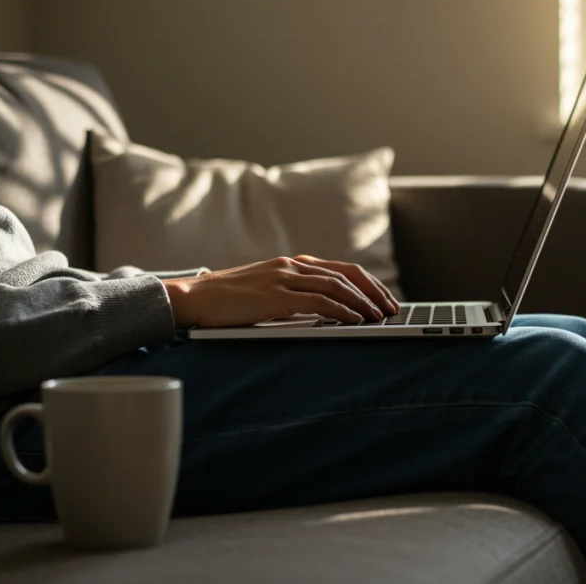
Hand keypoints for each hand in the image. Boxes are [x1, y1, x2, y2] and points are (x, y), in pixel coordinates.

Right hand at [163, 256, 399, 328]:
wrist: (193, 298)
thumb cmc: (226, 301)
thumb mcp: (265, 293)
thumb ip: (291, 296)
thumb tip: (320, 313)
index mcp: (291, 264)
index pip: (340, 269)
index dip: (367, 284)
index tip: (383, 299)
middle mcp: (291, 266)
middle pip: (346, 274)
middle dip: (374, 292)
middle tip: (392, 309)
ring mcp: (284, 278)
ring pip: (337, 286)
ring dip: (363, 303)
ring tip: (380, 317)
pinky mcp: (276, 296)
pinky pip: (319, 302)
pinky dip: (342, 310)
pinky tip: (356, 320)